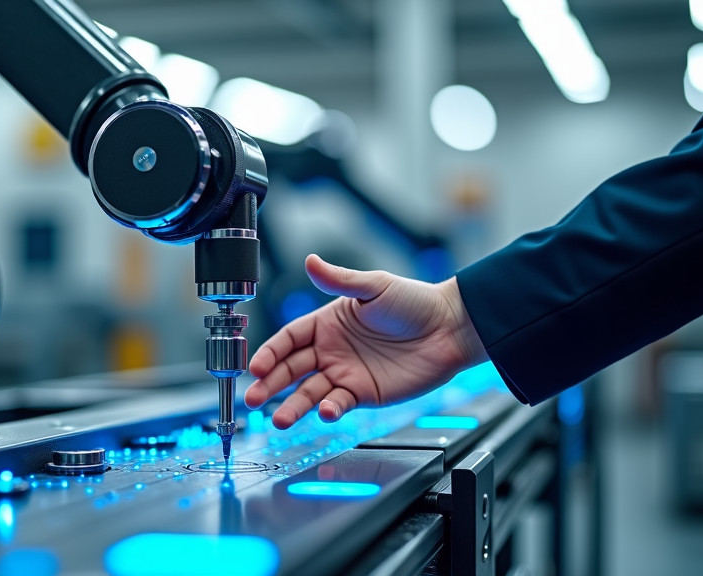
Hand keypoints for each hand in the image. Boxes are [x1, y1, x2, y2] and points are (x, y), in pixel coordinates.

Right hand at [245, 254, 487, 428]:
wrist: (450, 330)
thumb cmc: (414, 303)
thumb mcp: (373, 287)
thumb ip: (338, 280)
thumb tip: (310, 261)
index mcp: (327, 323)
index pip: (289, 339)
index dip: (270, 352)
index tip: (256, 366)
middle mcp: (331, 350)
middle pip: (291, 369)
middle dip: (270, 384)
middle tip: (253, 398)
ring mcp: (346, 373)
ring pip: (310, 392)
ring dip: (293, 405)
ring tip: (280, 420)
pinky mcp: (364, 394)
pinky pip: (339, 403)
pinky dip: (330, 409)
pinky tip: (326, 411)